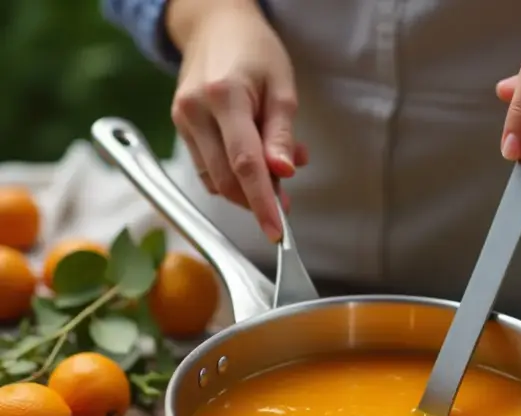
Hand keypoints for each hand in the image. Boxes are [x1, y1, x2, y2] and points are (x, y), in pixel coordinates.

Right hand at [168, 0, 307, 240]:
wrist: (214, 25)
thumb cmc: (254, 51)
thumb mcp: (281, 87)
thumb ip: (281, 134)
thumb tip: (283, 173)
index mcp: (224, 96)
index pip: (245, 164)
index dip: (262, 202)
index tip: (276, 229)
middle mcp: (196, 111)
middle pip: (227, 179)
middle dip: (258, 198)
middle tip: (286, 194)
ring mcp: (183, 120)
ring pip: (215, 180)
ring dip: (246, 188)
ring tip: (273, 166)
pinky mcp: (180, 127)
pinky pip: (207, 170)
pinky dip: (232, 176)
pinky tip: (251, 161)